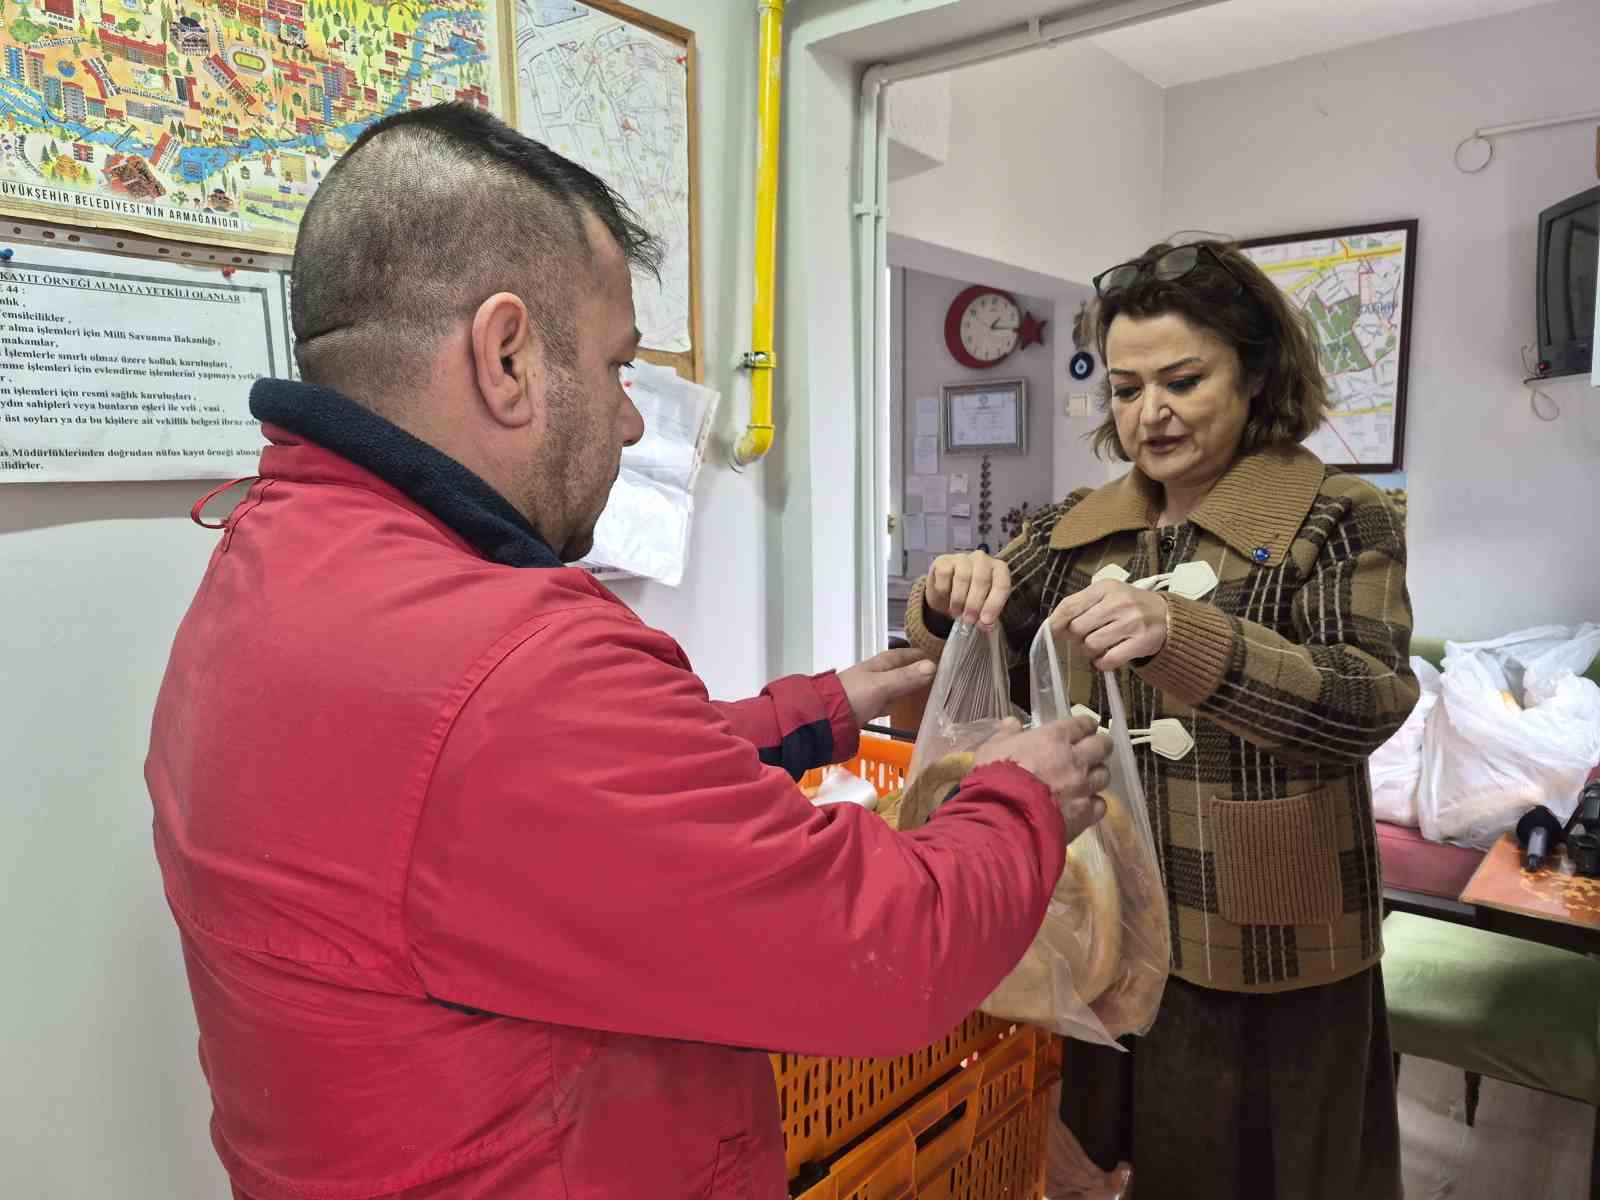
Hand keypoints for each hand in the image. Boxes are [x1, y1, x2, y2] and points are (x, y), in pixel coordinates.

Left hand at [837, 648, 935, 727]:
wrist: (825, 719)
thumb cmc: (853, 696)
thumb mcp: (882, 685)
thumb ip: (905, 677)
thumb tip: (933, 665)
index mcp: (877, 665)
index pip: (900, 654)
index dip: (915, 654)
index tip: (933, 655)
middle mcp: (873, 675)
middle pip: (897, 670)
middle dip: (913, 671)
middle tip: (933, 674)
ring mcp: (868, 692)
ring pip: (891, 686)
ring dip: (904, 687)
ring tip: (922, 691)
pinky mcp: (865, 708)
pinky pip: (884, 702)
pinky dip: (894, 703)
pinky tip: (899, 708)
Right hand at [924, 549, 1011, 627]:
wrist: (946, 592)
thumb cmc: (970, 598)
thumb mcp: (982, 609)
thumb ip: (987, 616)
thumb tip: (986, 625)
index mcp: (999, 570)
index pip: (1002, 584)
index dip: (994, 604)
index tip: (986, 621)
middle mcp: (983, 560)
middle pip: (981, 580)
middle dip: (975, 604)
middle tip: (969, 620)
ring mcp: (963, 558)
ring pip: (962, 577)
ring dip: (959, 599)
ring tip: (957, 612)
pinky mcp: (944, 560)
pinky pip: (944, 574)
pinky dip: (944, 590)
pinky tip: (946, 596)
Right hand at [973, 715, 1111, 842]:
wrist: (1002, 819)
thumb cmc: (994, 778)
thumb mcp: (991, 749)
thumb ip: (1006, 735)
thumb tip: (1012, 723)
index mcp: (1054, 738)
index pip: (1082, 724)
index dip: (1085, 725)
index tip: (1084, 729)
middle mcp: (1076, 760)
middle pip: (1103, 746)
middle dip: (1099, 746)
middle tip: (1091, 751)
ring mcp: (1083, 788)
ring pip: (1104, 775)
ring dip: (1096, 776)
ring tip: (1085, 781)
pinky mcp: (1085, 814)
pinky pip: (1100, 805)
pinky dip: (1093, 804)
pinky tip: (1082, 806)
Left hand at [1050, 580, 1168, 670]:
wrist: (1166, 615)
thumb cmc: (1129, 606)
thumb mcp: (1107, 595)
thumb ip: (1081, 605)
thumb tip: (1054, 626)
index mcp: (1106, 588)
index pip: (1069, 606)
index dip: (1056, 623)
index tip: (1053, 632)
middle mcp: (1119, 602)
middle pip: (1077, 628)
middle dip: (1075, 638)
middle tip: (1084, 638)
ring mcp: (1132, 622)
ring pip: (1091, 645)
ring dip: (1089, 651)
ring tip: (1099, 646)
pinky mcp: (1141, 642)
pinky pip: (1109, 660)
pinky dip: (1102, 663)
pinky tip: (1106, 657)